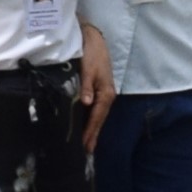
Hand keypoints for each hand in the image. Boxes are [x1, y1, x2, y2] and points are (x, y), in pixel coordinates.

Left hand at [80, 26, 117, 148]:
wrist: (94, 39)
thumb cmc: (92, 53)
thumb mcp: (89, 68)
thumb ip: (87, 86)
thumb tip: (87, 103)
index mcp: (106, 93)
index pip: (97, 116)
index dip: (91, 131)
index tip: (86, 145)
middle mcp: (107, 96)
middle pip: (99, 119)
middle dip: (93, 135)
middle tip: (86, 152)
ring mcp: (103, 94)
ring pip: (97, 115)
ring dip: (92, 129)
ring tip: (85, 144)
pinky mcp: (98, 90)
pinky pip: (95, 110)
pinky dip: (90, 119)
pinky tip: (85, 125)